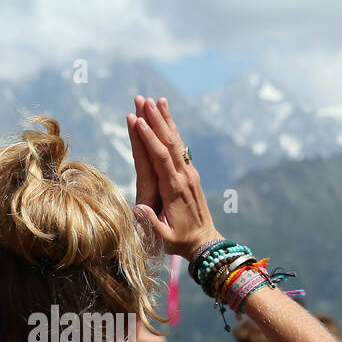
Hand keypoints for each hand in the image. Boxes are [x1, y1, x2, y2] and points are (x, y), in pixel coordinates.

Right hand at [126, 96, 220, 259]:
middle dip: (154, 119)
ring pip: (175, 141)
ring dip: (165, 119)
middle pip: (168, 142)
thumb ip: (151, 225)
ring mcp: (189, 173)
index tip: (136, 120)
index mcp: (174, 189)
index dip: (148, 138)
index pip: (160, 158)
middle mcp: (183, 177)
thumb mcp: (164, 240)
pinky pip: (180, 148)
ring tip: (155, 99)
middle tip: (141, 99)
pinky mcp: (190, 173)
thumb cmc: (180, 242)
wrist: (205, 242)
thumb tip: (138, 209)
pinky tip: (166, 117)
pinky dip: (172, 130)